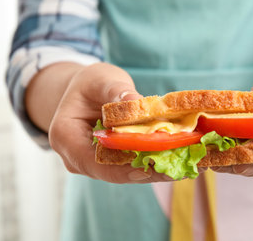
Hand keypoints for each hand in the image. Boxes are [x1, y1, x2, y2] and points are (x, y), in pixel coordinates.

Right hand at [48, 63, 175, 182]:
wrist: (84, 91)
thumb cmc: (89, 83)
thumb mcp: (100, 79)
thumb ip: (115, 90)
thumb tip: (134, 102)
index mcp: (65, 137)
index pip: (95, 161)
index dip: (125, 167)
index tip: (154, 165)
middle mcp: (76, 157)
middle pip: (113, 172)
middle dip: (148, 171)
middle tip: (182, 169)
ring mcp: (93, 163)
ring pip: (125, 173)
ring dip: (155, 170)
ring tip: (187, 166)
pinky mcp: (109, 162)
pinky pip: (130, 166)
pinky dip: (152, 163)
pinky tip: (178, 160)